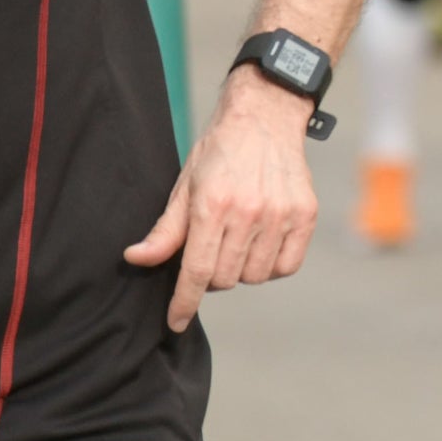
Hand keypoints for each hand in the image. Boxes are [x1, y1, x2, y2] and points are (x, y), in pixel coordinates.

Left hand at [123, 68, 323, 330]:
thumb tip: (136, 259)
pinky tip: (262, 246)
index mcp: (212, 206)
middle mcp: (249, 212)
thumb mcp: (184, 187)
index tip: (175, 321)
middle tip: (211, 251)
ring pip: (255, 275)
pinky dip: (272, 266)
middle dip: (212, 275)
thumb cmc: (219, 153)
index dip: (183, 302)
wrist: (265, 118)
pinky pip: (287, 266)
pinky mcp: (305, 214)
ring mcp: (281, 214)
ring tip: (238, 244)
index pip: (196, 271)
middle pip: (225, 278)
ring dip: (242, 270)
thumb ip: (165, 230)